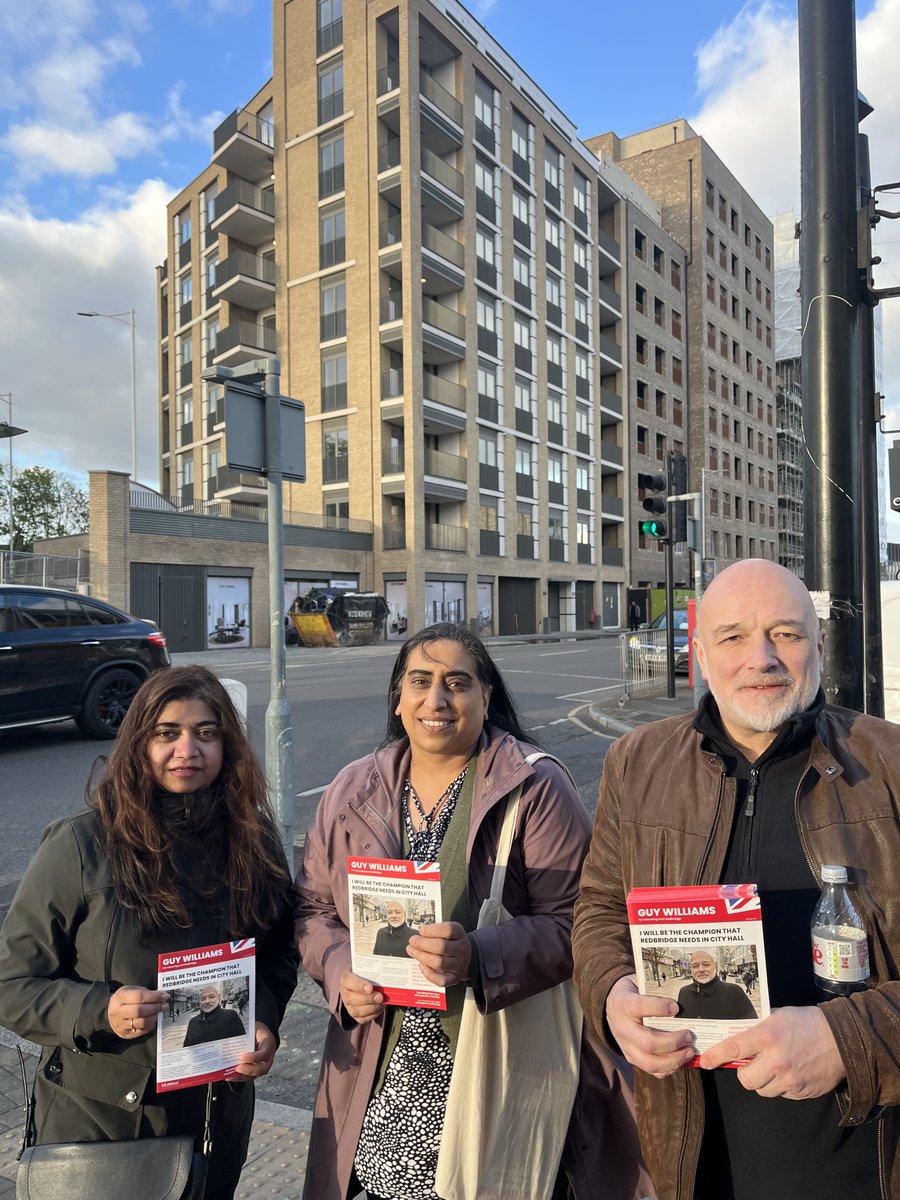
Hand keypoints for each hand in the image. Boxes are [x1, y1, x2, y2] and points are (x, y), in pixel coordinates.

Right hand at [108, 986, 168, 1039]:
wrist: (109, 1012)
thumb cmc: (124, 999)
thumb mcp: (131, 990)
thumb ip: (144, 992)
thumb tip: (161, 996)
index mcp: (120, 997)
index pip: (139, 997)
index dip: (154, 997)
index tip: (165, 996)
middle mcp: (118, 1012)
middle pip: (139, 1011)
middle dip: (155, 1008)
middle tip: (165, 1005)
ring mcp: (120, 1024)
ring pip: (141, 1023)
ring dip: (154, 1017)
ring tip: (160, 1012)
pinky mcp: (125, 1034)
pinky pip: (140, 1032)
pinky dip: (149, 1026)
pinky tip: (154, 1021)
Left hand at [234, 1022, 275, 1079]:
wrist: (260, 1033)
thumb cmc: (256, 1030)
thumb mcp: (252, 1028)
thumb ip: (245, 1034)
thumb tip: (231, 1038)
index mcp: (269, 1043)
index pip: (264, 1054)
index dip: (254, 1057)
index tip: (242, 1056)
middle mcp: (268, 1057)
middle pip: (262, 1069)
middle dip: (249, 1070)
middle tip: (238, 1068)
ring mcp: (263, 1065)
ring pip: (255, 1075)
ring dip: (243, 1076)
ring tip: (231, 1074)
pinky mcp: (257, 1069)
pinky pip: (250, 1076)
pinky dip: (240, 1077)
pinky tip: (231, 1076)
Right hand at [339, 969, 385, 1024]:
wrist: (366, 981)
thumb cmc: (367, 973)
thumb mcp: (368, 969)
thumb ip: (372, 971)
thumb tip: (384, 973)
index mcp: (346, 978)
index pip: (347, 980)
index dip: (359, 985)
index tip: (370, 988)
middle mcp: (344, 992)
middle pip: (350, 999)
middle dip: (367, 999)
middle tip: (380, 997)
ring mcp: (348, 1005)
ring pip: (355, 1011)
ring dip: (371, 1008)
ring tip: (382, 1002)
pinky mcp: (354, 1015)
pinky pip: (362, 1019)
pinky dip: (373, 1014)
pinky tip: (381, 1007)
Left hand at [406, 922, 471, 987]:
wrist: (468, 957)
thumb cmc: (453, 942)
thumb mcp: (449, 931)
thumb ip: (436, 931)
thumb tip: (419, 935)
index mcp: (460, 934)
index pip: (448, 930)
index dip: (432, 930)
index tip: (421, 931)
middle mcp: (461, 949)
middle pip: (441, 947)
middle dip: (422, 944)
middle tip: (413, 941)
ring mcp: (458, 965)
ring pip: (439, 963)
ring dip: (421, 957)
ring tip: (412, 951)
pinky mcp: (454, 978)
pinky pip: (441, 980)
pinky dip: (429, 974)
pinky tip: (421, 965)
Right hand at [605, 975, 695, 1078]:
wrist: (613, 1004)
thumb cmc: (633, 992)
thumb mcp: (639, 983)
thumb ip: (656, 989)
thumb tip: (682, 997)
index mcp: (622, 1003)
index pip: (639, 1007)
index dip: (659, 1008)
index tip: (676, 1007)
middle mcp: (622, 1027)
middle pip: (648, 1042)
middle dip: (673, 1042)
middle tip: (688, 1035)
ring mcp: (625, 1046)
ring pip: (650, 1062)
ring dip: (674, 1060)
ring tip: (689, 1051)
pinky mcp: (631, 1057)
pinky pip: (652, 1070)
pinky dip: (669, 1068)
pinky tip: (681, 1059)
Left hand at [699, 1005, 845, 1098]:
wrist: (842, 1039)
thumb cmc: (808, 1022)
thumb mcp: (778, 1017)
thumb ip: (758, 1030)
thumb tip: (739, 1041)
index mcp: (767, 1036)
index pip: (733, 1049)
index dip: (716, 1056)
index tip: (706, 1061)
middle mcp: (776, 1060)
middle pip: (745, 1080)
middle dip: (745, 1073)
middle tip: (752, 1064)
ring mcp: (790, 1079)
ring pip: (763, 1090)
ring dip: (764, 1081)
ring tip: (775, 1067)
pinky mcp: (801, 1092)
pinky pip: (782, 1094)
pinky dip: (782, 1086)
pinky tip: (791, 1072)